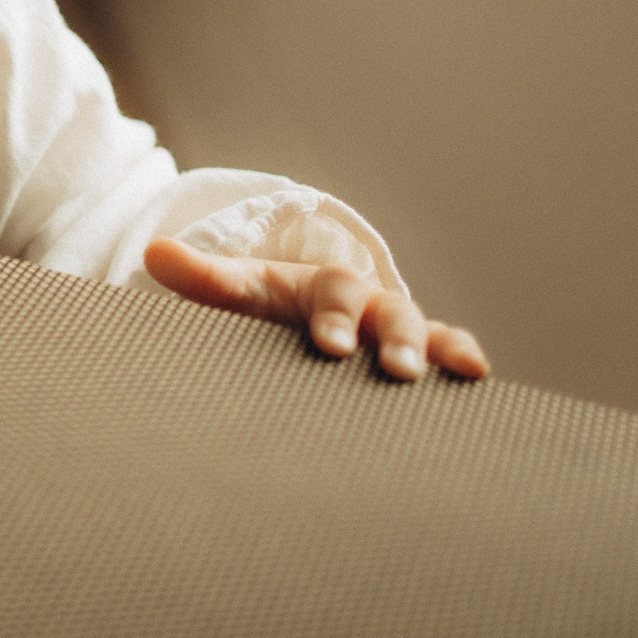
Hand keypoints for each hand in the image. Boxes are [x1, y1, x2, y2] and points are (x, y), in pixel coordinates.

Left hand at [143, 238, 489, 381]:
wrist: (297, 323)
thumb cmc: (266, 308)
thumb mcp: (238, 293)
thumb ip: (203, 278)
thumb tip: (155, 252)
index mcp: (324, 286)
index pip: (332, 294)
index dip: (333, 318)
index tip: (329, 345)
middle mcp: (369, 305)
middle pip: (391, 312)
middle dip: (397, 339)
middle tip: (398, 369)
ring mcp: (397, 332)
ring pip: (428, 333)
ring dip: (442, 350)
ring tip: (458, 373)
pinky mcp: (417, 361)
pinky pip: (449, 355)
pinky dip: (464, 362)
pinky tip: (481, 386)